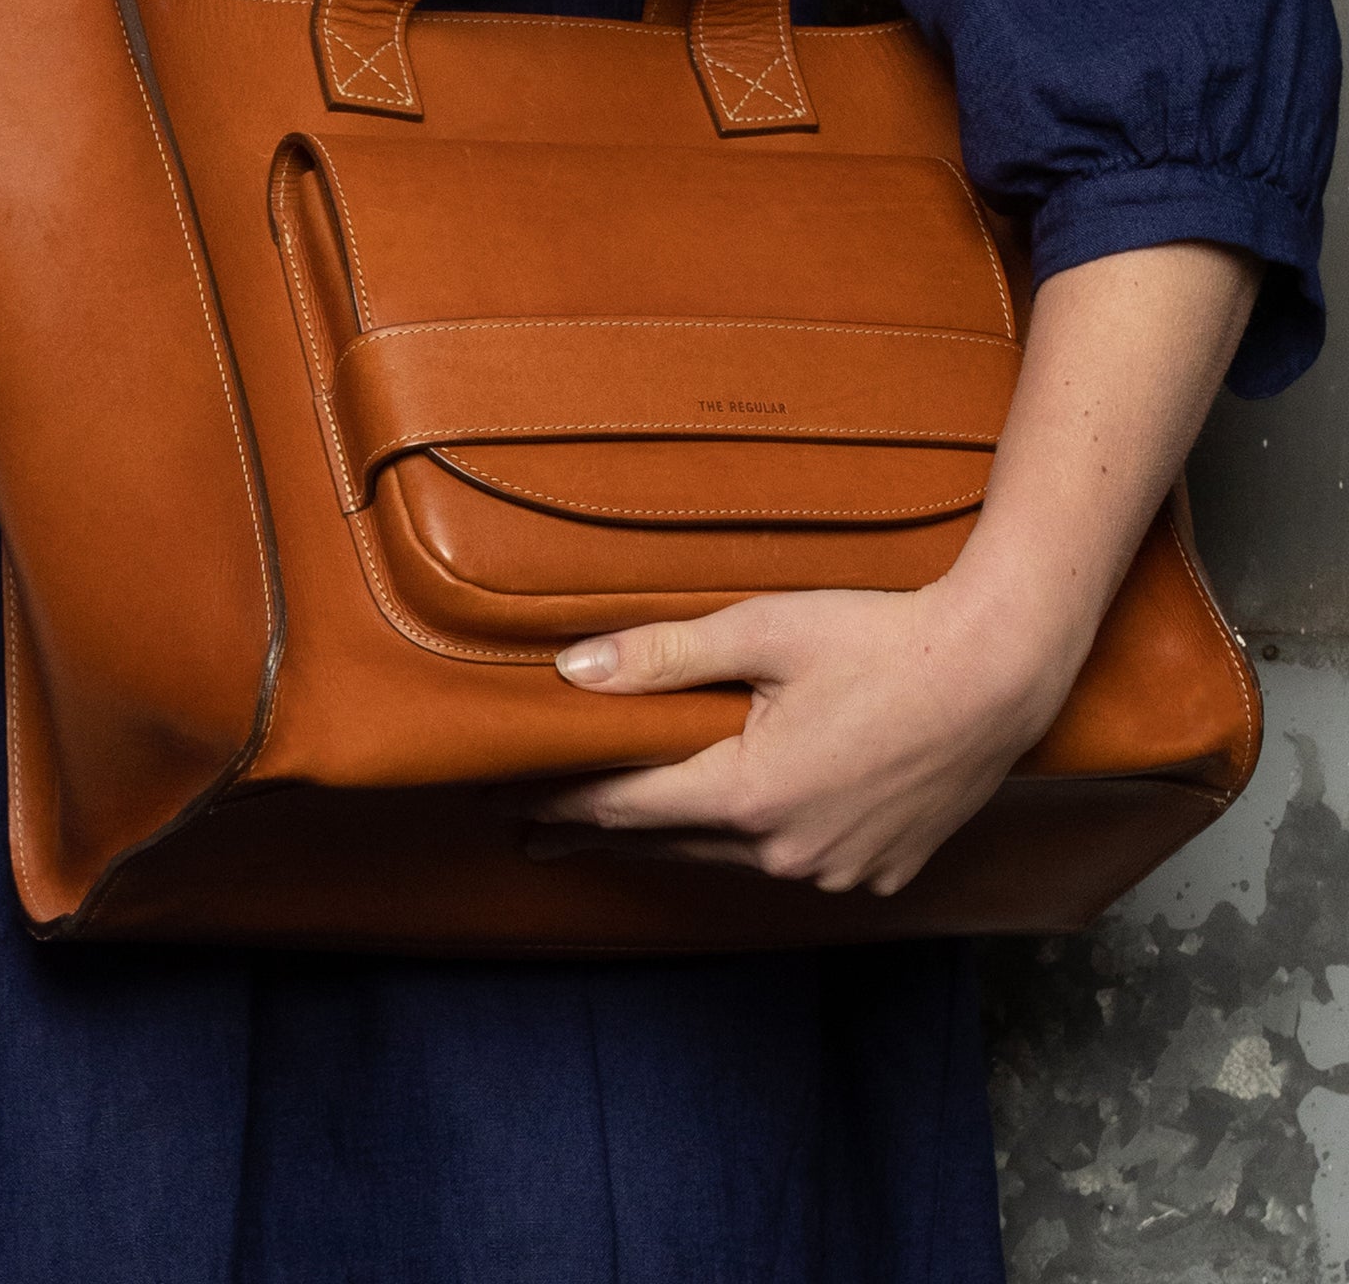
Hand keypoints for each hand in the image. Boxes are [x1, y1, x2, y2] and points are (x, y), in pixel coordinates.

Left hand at [514, 573, 1084, 895]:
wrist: (1000, 671)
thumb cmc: (882, 637)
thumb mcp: (763, 629)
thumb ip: (662, 656)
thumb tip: (571, 672)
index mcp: (748, 794)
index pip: (622, 807)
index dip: (556, 803)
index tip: (502, 802)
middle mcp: (787, 851)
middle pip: (667, 841)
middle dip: (597, 831)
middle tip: (532, 828)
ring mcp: (837, 871)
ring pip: (729, 858)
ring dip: (677, 837)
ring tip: (621, 823)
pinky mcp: (878, 872)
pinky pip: (791, 865)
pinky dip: (752, 844)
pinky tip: (735, 822)